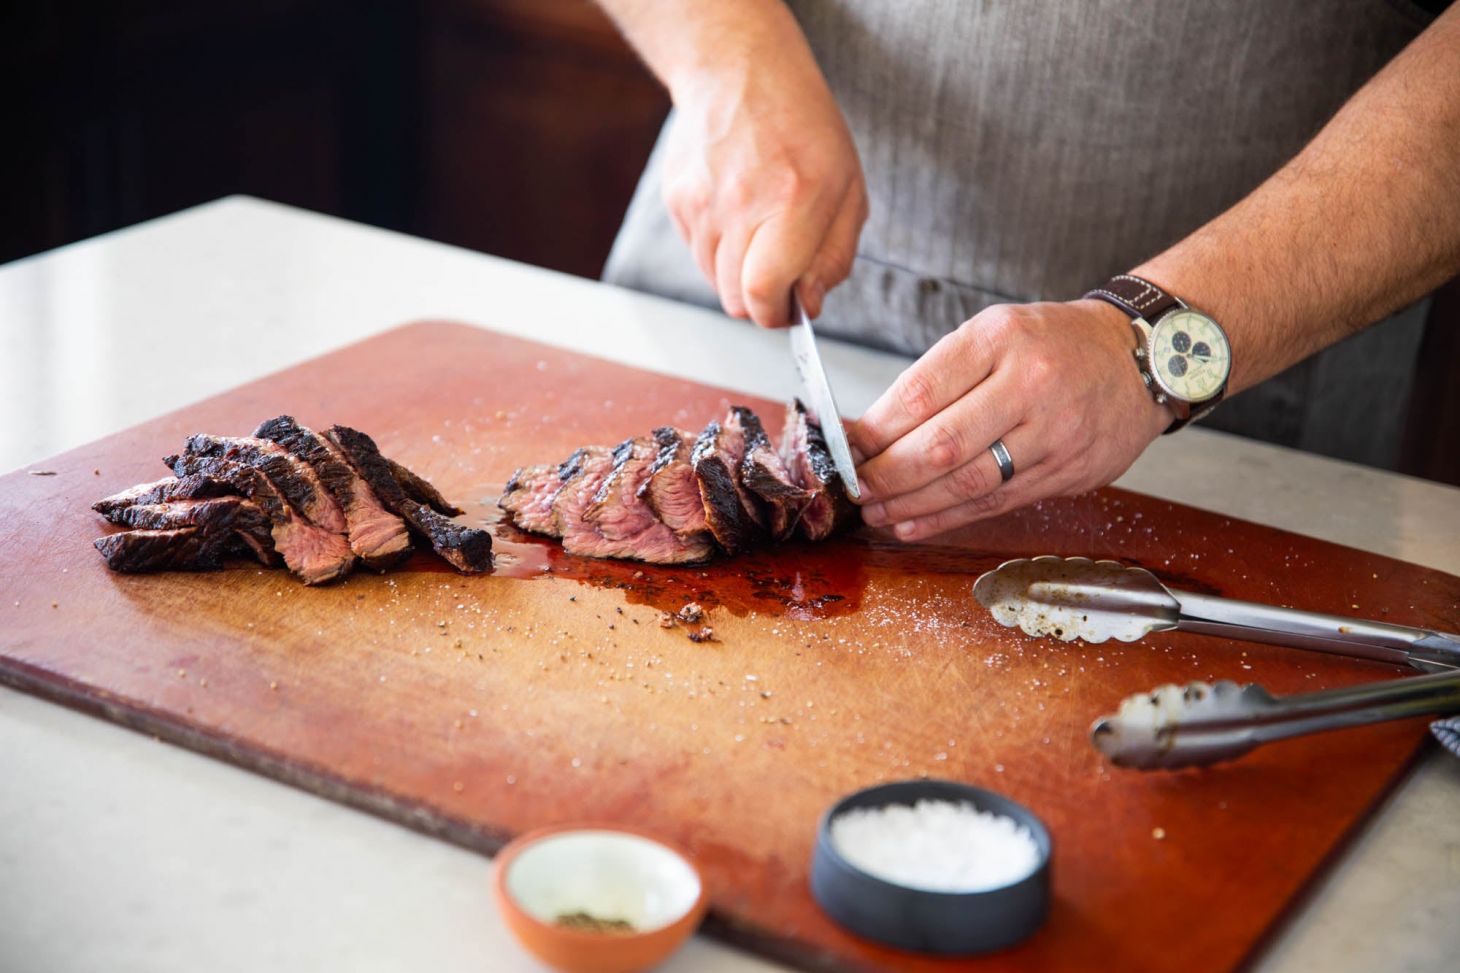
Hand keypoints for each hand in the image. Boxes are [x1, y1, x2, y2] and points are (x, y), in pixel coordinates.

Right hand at [662, 58, 866, 326]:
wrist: (738, 72)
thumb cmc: (802, 129)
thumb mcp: (848, 189)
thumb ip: (833, 256)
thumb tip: (808, 304)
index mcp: (792, 202)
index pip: (764, 294)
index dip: (778, 314)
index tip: (792, 307)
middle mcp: (740, 206)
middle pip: (736, 301)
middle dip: (763, 300)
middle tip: (783, 272)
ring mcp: (700, 204)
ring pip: (715, 282)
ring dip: (740, 274)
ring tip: (760, 231)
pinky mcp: (677, 201)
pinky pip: (698, 255)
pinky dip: (719, 250)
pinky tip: (737, 212)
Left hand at [848, 300, 1172, 539]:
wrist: (1138, 359)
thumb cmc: (1052, 345)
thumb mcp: (993, 334)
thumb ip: (937, 378)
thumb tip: (870, 430)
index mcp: (1000, 339)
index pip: (922, 392)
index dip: (874, 429)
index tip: (844, 448)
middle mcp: (1030, 383)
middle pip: (942, 443)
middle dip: (887, 474)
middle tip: (854, 489)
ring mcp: (1054, 431)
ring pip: (970, 481)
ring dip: (912, 504)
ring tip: (876, 512)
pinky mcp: (1068, 470)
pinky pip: (998, 501)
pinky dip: (949, 517)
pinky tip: (913, 523)